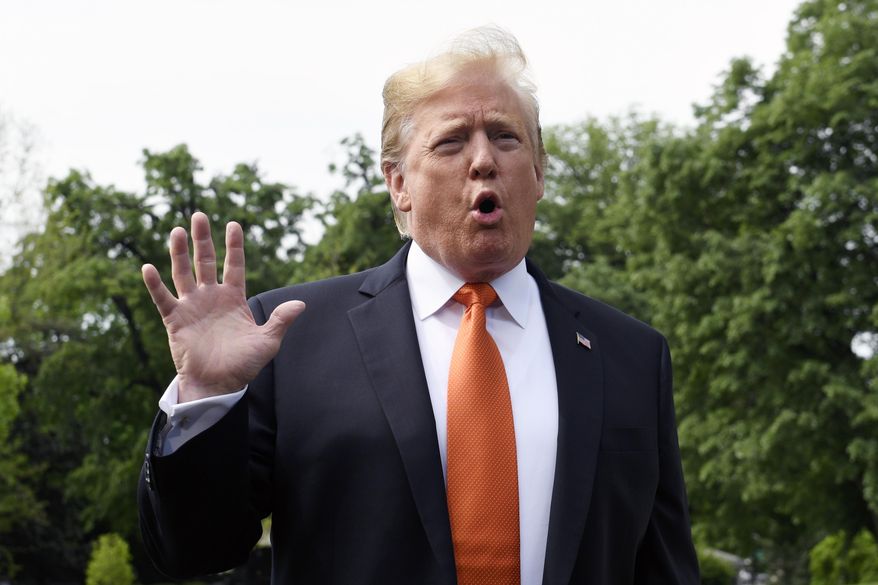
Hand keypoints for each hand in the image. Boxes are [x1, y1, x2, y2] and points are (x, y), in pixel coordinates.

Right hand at [141, 212, 304, 401]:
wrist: (219, 385)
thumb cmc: (243, 365)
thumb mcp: (267, 342)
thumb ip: (281, 320)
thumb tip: (301, 304)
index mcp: (234, 299)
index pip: (234, 265)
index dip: (234, 246)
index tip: (234, 224)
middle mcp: (211, 297)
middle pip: (205, 262)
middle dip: (202, 239)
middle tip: (199, 215)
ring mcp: (192, 306)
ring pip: (183, 273)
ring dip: (179, 252)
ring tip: (178, 230)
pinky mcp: (175, 319)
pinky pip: (162, 298)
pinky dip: (154, 284)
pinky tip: (148, 267)